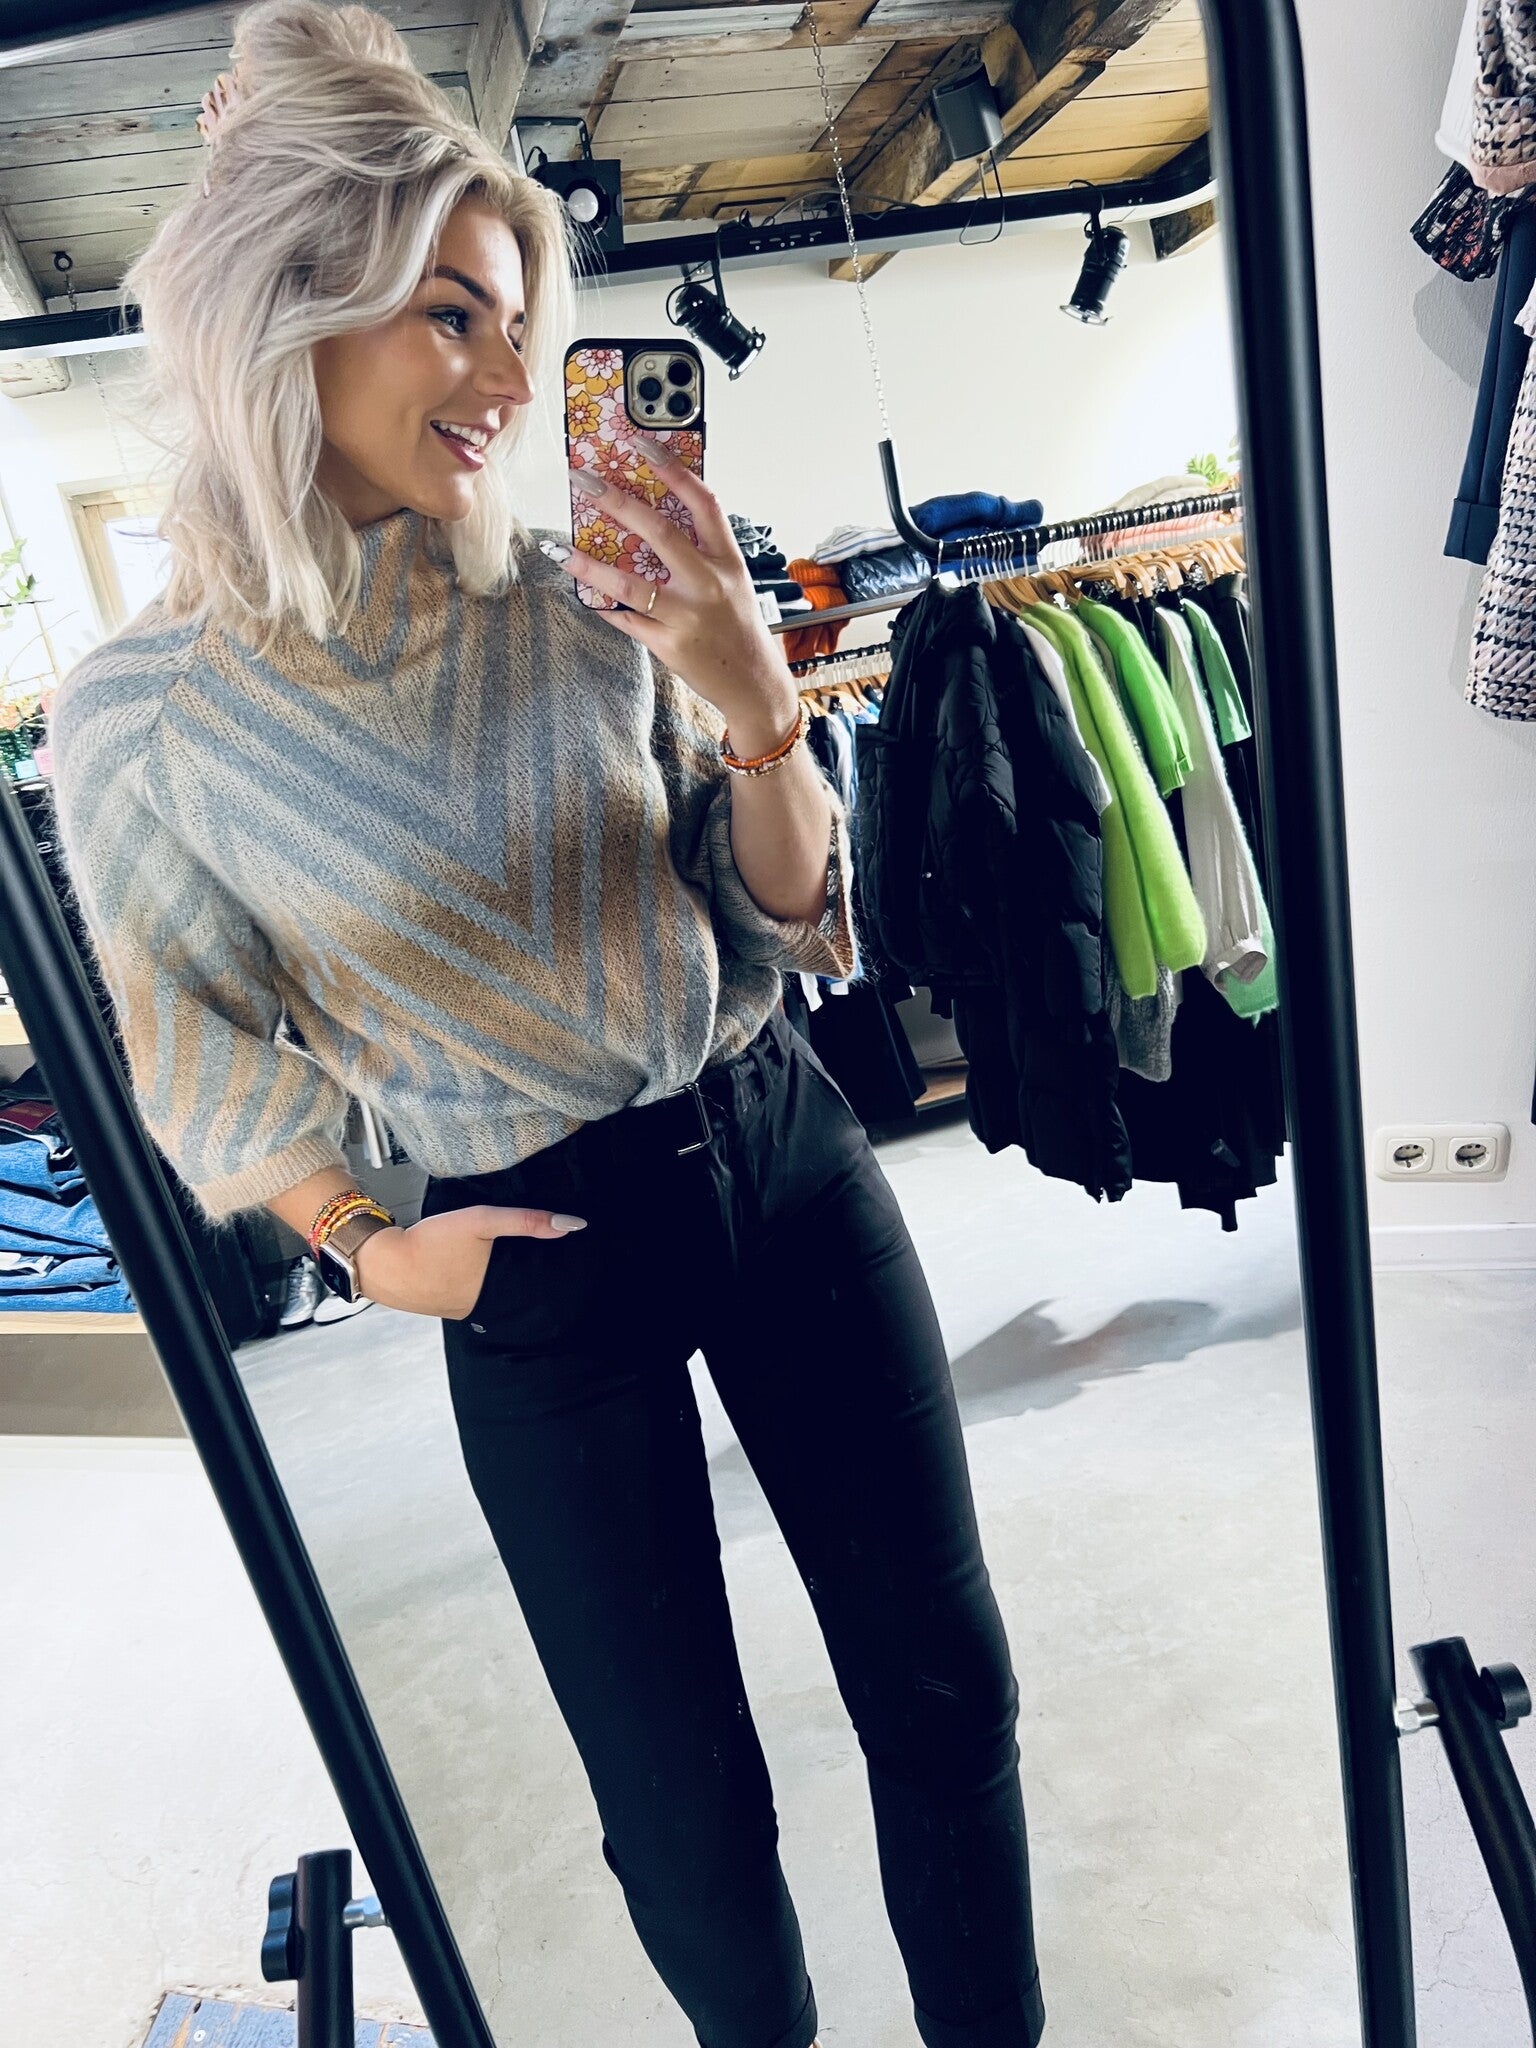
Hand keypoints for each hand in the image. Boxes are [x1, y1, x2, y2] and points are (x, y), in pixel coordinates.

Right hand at [352, 1204, 585, 1319]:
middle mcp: (486, 1305)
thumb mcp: (481, 1220)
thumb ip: (525, 1221)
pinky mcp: (450, 1304)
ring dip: (512, 1286)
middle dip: (538, 1285)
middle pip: (523, 1297)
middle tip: (555, 1268)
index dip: (561, 1284)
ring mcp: (466, 1308)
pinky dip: (486, 1286)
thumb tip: (570, 1224)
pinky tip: (482, 1272)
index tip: (579, 1273)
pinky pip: (478, 1296)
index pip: (542, 1294)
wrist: (384, 1264)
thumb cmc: (431, 1243)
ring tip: (523, 1269)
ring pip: (501, 1298)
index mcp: (499, 1289)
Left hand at [542, 437, 799, 756]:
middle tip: (584, 480)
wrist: (752, 681)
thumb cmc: (737, 626)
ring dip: (589, 565)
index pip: (702, 503)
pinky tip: (583, 594)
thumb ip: (700, 551)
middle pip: (659, 533)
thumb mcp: (731, 581)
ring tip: (559, 548)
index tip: (642, 445)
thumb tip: (651, 518)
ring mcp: (687, 616)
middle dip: (617, 502)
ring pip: (630, 584)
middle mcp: (708, 584)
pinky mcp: (668, 644)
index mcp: (726, 560)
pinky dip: (603, 607)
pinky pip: (626, 621)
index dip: (673, 470)